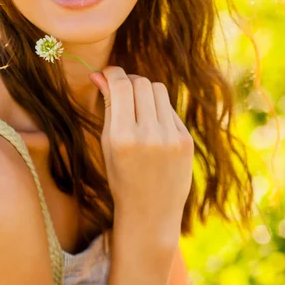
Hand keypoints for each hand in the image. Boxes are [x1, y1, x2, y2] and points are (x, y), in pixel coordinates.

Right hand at [89, 67, 193, 232]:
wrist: (151, 211)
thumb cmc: (121, 177)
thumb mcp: (107, 144)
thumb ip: (107, 107)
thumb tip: (99, 74)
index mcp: (122, 137)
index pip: (121, 86)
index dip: (113, 73)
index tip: (108, 73)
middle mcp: (149, 135)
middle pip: (141, 83)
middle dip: (128, 81)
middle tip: (121, 90)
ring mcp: (171, 137)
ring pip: (158, 90)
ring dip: (145, 92)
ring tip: (137, 106)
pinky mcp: (185, 139)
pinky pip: (170, 108)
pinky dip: (158, 109)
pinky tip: (152, 125)